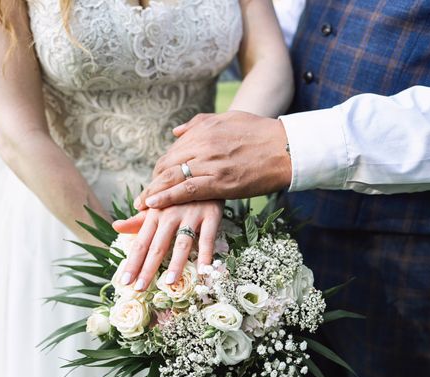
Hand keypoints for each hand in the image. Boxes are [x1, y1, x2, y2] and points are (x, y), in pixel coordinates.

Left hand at [112, 201, 223, 290]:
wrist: (200, 171)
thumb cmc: (176, 195)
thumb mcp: (157, 206)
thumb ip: (138, 220)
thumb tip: (115, 226)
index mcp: (154, 215)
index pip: (140, 244)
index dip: (132, 263)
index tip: (124, 282)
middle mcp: (170, 215)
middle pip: (157, 246)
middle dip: (148, 269)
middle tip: (140, 289)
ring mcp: (191, 215)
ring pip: (182, 243)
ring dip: (176, 263)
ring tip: (168, 283)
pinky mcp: (211, 214)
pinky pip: (208, 237)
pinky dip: (206, 254)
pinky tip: (203, 270)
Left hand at [134, 111, 291, 209]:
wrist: (287, 148)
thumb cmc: (262, 133)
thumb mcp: (229, 119)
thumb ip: (200, 123)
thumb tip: (176, 131)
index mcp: (204, 130)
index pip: (173, 151)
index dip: (161, 168)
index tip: (155, 180)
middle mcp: (203, 145)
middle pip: (168, 164)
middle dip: (154, 182)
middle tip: (144, 196)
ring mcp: (210, 163)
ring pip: (172, 177)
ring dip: (154, 192)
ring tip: (142, 204)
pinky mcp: (220, 182)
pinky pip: (187, 190)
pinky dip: (167, 197)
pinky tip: (154, 204)